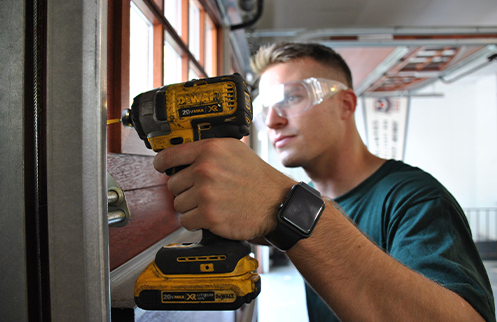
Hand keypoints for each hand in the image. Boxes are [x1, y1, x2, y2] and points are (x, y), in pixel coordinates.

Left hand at [153, 138, 295, 239]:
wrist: (276, 203)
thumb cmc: (257, 179)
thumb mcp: (234, 151)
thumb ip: (207, 151)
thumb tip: (181, 157)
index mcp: (210, 150)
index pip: (169, 155)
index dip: (162, 164)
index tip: (162, 168)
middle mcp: (206, 169)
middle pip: (173, 185)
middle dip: (185, 190)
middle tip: (205, 191)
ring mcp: (206, 193)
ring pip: (178, 204)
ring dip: (191, 207)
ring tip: (212, 203)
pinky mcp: (208, 215)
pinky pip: (186, 221)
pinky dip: (196, 221)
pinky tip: (213, 215)